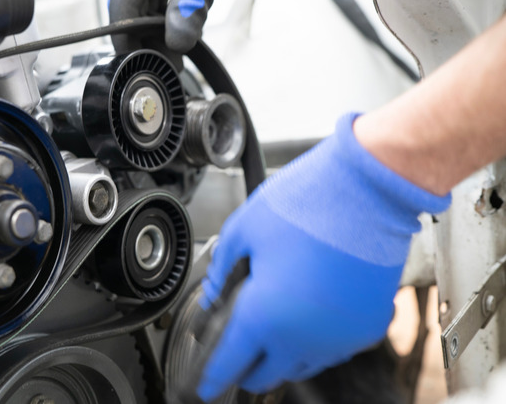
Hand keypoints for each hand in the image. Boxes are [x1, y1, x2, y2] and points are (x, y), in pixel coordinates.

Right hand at [108, 0, 229, 53]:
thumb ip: (189, 2)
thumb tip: (178, 41)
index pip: (120, 10)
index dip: (127, 41)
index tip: (138, 67)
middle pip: (136, 12)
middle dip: (153, 38)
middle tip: (170, 65)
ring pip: (154, 9)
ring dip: (170, 27)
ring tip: (183, 45)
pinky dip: (182, 13)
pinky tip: (193, 19)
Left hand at [196, 113, 450, 400]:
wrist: (368, 191)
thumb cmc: (308, 203)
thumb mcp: (243, 230)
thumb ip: (222, 270)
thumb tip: (214, 293)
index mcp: (264, 315)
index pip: (230, 362)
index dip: (213, 377)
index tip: (206, 384)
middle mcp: (303, 336)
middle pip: (267, 375)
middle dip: (247, 369)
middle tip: (239, 352)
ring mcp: (340, 336)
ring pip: (302, 365)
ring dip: (283, 355)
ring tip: (274, 326)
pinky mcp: (368, 326)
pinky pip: (335, 348)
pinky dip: (318, 340)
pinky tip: (309, 313)